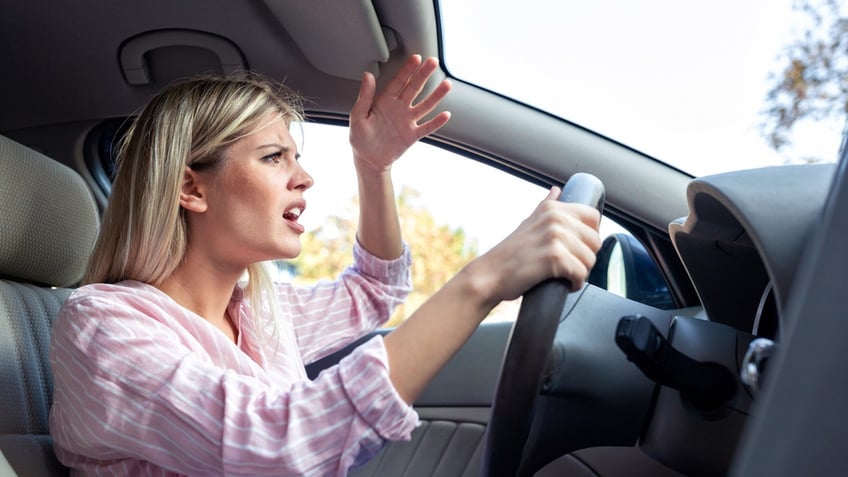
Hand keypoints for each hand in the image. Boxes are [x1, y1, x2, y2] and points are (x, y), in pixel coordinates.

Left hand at [349, 55, 451, 172]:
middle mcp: (399, 108)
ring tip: (447, 84)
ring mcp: (407, 121)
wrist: (368, 160)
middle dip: (424, 75)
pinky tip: (446, 115)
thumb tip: (367, 75)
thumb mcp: (358, 117)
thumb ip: (364, 97)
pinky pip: (427, 127)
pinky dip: (436, 122)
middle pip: (414, 88)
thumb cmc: (360, 139)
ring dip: (436, 95)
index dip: (407, 70)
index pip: (399, 82)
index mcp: (385, 101)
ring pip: (425, 106)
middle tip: (433, 62)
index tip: (416, 58)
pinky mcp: (412, 135)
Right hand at [475, 187, 602, 303]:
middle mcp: (555, 219)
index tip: (576, 248)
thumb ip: (546, 206)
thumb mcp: (529, 222)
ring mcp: (555, 237)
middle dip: (585, 258)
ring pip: (590, 260)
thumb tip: (557, 190)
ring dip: (580, 272)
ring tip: (563, 275)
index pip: (593, 217)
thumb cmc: (510, 254)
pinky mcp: (555, 258)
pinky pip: (581, 274)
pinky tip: (564, 284)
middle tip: (568, 265)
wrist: (490, 275)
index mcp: (553, 208)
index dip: (589, 236)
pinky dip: (575, 284)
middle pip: (595, 241)